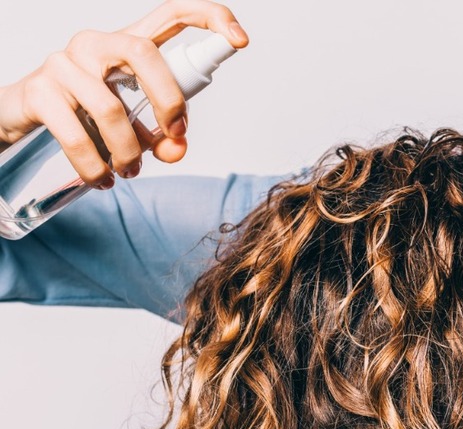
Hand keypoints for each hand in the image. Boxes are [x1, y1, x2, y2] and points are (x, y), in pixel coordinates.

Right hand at [0, 0, 248, 188]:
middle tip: (175, 139)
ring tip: (130, 171)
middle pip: (144, 54)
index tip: (240, 41)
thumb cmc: (87, 114)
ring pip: (111, 108)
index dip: (210, 18)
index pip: (172, 14)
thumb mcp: (134, 124)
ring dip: (129, 151)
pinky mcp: (40, 91)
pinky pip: (77, 136)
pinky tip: (102, 178)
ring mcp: (64, 63)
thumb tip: (176, 150)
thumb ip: (164, 135)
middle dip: (169, 102)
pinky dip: (95, 166)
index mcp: (127, 45)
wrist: (24, 119)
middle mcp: (96, 44)